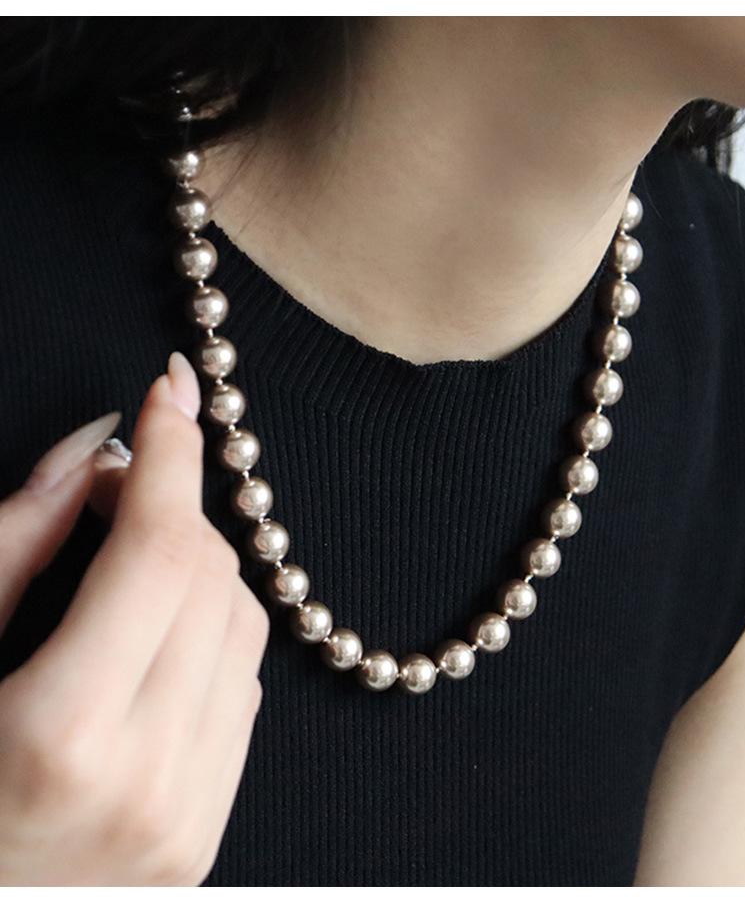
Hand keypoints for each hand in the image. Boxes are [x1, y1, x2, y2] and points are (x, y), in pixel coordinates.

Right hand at [0, 352, 268, 884]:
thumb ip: (12, 544)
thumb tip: (90, 452)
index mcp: (60, 739)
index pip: (160, 551)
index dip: (169, 455)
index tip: (168, 391)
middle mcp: (146, 781)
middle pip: (209, 578)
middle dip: (170, 504)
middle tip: (109, 485)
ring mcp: (187, 815)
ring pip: (243, 626)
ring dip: (194, 566)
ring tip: (127, 557)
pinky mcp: (205, 830)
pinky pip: (242, 687)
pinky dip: (207, 632)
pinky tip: (152, 631)